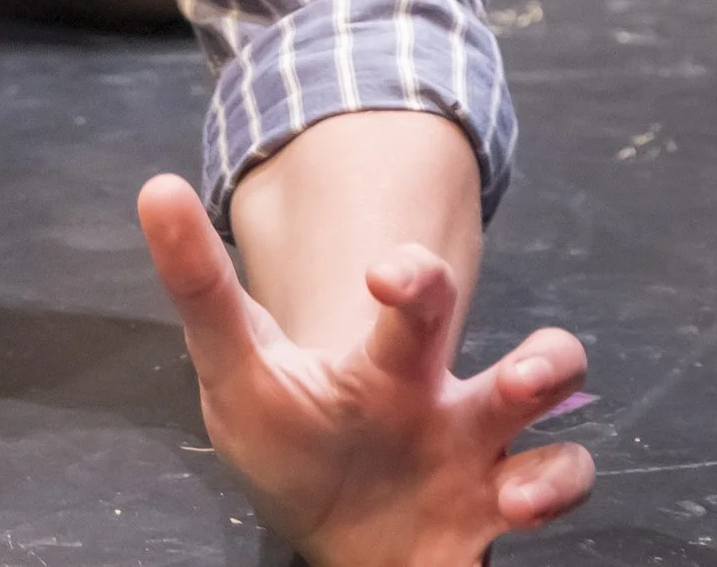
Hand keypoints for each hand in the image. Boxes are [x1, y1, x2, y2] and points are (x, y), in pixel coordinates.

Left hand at [141, 175, 592, 562]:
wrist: (318, 526)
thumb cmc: (287, 434)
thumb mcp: (233, 363)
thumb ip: (200, 284)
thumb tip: (156, 186)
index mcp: (391, 361)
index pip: (421, 298)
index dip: (416, 276)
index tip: (384, 275)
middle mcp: (449, 407)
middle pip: (529, 367)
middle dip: (547, 361)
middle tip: (526, 376)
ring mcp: (476, 471)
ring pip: (559, 450)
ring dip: (561, 468)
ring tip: (522, 483)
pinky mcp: (482, 530)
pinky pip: (544, 512)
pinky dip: (544, 509)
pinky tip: (512, 515)